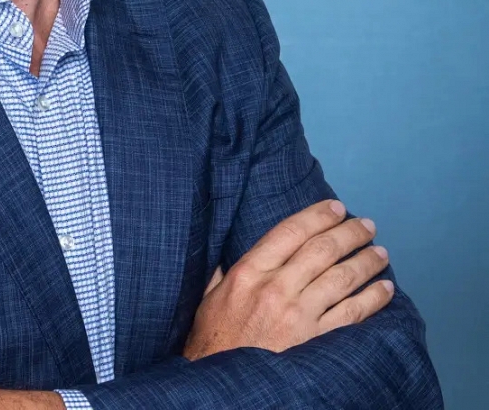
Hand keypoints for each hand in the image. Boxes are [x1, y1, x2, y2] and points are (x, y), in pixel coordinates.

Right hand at [184, 199, 393, 358]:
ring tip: (381, 252)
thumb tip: (235, 256)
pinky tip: (385, 289)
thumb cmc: (213, 341)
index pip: (290, 232)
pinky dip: (373, 299)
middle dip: (348, 233)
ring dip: (366, 261)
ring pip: (342, 278)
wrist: (224, 386)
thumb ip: (225, 274)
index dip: (317, 216)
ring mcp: (299, 315)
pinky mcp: (316, 341)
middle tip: (366, 225)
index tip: (336, 207)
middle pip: (322, 250)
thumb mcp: (209, 298)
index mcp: (249, 272)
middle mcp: (276, 288)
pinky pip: (353, 314)